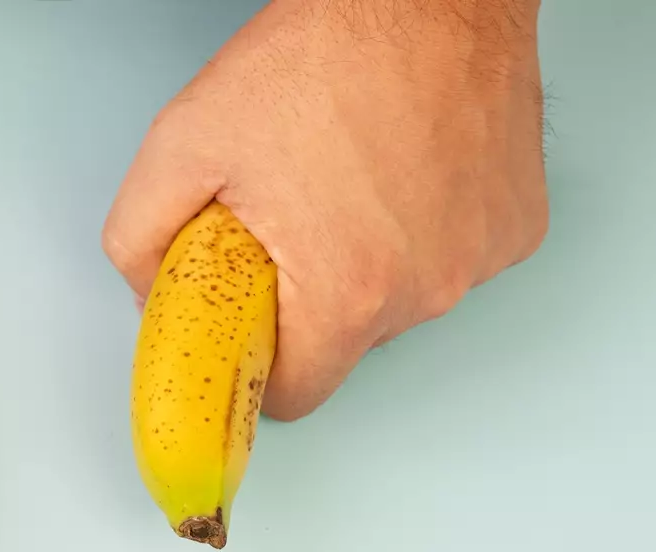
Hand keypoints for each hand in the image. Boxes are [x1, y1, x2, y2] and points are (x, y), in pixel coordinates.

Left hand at [102, 0, 548, 419]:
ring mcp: (478, 260)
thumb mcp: (183, 144)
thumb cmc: (323, 53)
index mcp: (345, 291)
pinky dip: (418, 230)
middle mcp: (425, 290)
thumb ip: (140, 239)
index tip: (245, 329)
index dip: (257, 366)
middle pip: (343, 346)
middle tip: (286, 225)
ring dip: (363, 263)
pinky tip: (400, 170)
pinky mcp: (515, 227)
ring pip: (397, 301)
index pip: (294, 395)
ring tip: (343, 182)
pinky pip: (448, 258)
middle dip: (305, 303)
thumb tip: (148, 293)